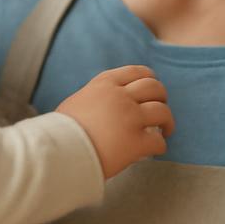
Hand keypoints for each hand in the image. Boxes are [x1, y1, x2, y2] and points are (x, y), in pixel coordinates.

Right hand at [55, 65, 173, 177]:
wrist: (57, 152)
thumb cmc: (60, 131)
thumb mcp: (78, 101)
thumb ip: (96, 96)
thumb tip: (105, 104)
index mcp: (105, 84)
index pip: (137, 72)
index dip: (150, 79)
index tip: (153, 89)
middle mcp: (120, 96)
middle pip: (155, 88)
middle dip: (162, 98)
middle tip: (161, 111)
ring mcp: (129, 118)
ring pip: (163, 112)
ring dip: (168, 121)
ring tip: (165, 130)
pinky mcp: (135, 142)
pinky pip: (158, 141)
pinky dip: (160, 145)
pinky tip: (153, 150)